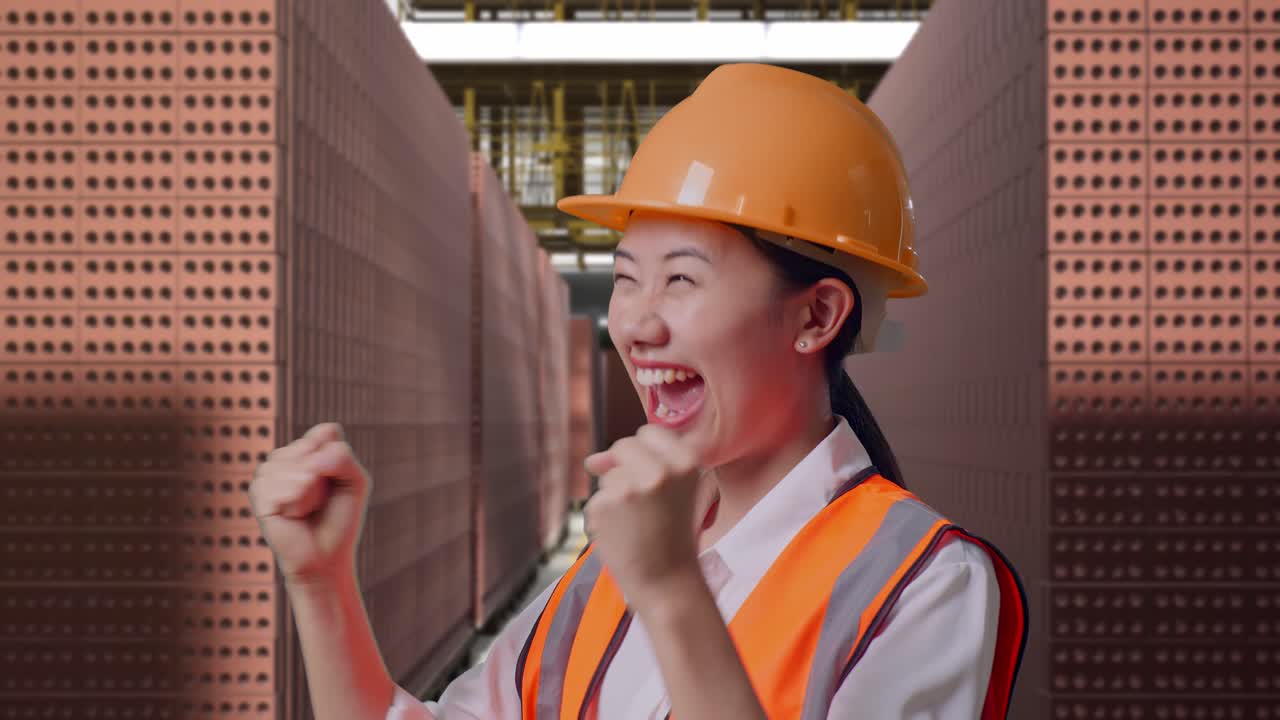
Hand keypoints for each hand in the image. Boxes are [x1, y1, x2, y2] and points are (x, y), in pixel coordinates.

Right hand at [248, 422, 371, 585]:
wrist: (325, 556)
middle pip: (310, 447)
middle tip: (322, 499)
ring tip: (307, 508)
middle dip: (325, 476)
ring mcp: (268, 473)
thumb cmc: (340, 517)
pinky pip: (281, 488)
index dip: (337, 457)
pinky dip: (295, 504)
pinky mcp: (258, 494)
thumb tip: (310, 463)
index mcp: (308, 448)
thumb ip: (341, 457)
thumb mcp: (354, 481)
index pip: (326, 432)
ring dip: (310, 492)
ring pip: (295, 466)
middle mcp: (285, 457)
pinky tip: (293, 515)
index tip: (338, 480)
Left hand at [582, 424, 715, 608]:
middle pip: (624, 446)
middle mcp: (660, 469)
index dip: (644, 453)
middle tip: (642, 503)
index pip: (649, 431)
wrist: (666, 582)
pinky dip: (604, 515)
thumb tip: (591, 461)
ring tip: (637, 523)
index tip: (651, 476)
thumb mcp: (675, 490)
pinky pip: (596, 498)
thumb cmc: (671, 535)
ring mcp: (629, 486)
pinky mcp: (604, 505)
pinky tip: (622, 534)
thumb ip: (640, 464)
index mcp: (686, 461)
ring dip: (615, 494)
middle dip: (624, 468)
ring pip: (608, 475)